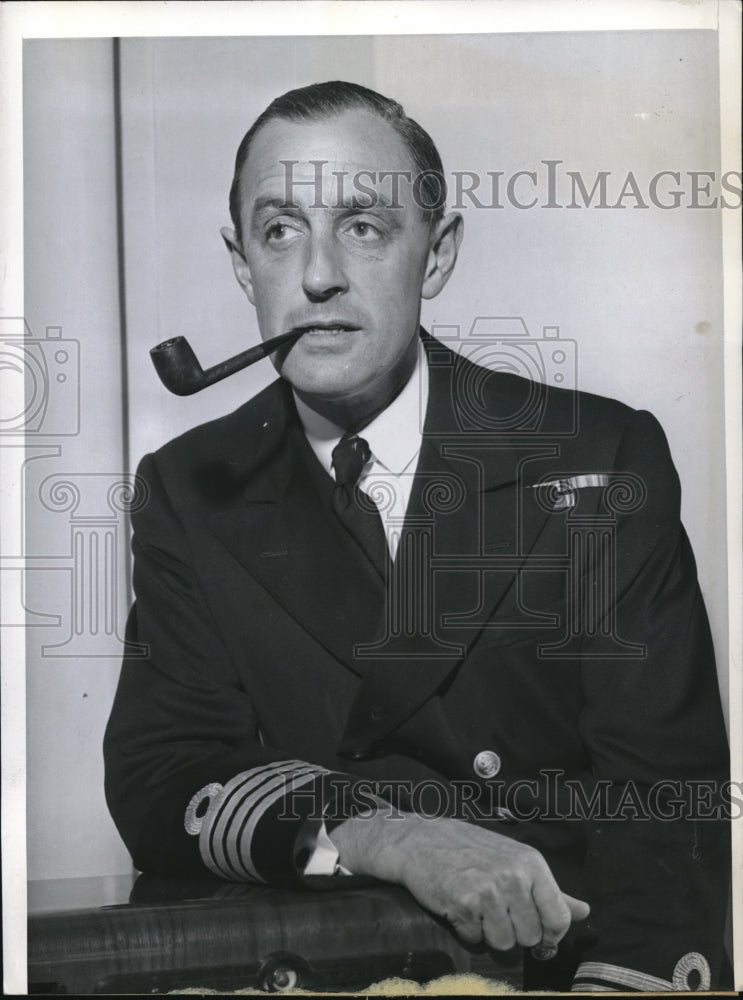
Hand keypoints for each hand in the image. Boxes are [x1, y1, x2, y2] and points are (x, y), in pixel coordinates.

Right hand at [330, 811, 589, 951]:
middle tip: (497, 912)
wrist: (422, 840)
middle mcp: (513, 875)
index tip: (540, 938)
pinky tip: (460, 907)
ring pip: (504, 943)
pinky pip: (476, 939)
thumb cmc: (472, 850)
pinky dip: (467, 930)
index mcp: (532, 863)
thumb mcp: (517, 861)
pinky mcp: (462, 903)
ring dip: (489, 933)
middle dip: (514, 932)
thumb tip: (585, 911)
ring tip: (478, 908)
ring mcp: (488, 890)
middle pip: (530, 937)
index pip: (559, 918)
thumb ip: (551, 891)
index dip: (550, 935)